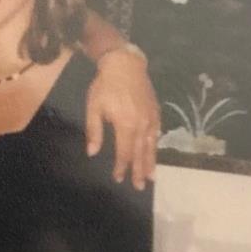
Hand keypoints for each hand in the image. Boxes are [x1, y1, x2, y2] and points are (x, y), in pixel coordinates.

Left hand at [85, 50, 159, 187]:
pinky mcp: (155, 112)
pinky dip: (156, 146)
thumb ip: (94, 131)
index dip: (121, 167)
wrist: (125, 65)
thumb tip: (93, 152)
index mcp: (125, 125)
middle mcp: (141, 125)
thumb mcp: (94, 107)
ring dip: (151, 162)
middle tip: (139, 186)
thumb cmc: (105, 86)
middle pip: (140, 153)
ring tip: (152, 177)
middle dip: (139, 171)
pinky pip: (157, 134)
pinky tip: (155, 153)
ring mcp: (151, 119)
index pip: (124, 152)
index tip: (118, 178)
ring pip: (151, 145)